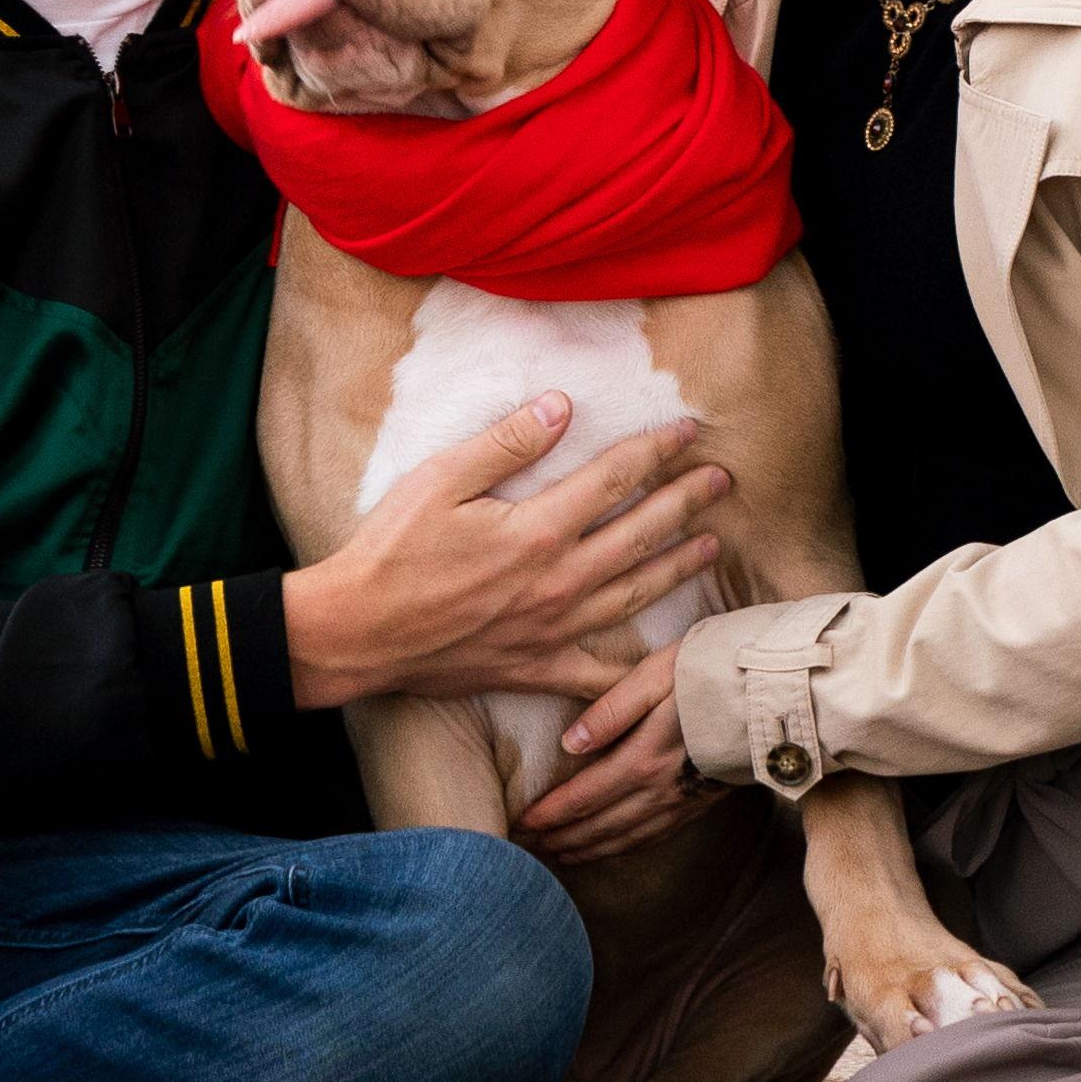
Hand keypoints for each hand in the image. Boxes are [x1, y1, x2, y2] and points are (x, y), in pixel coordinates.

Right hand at [282, 396, 727, 709]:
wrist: (356, 632)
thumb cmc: (391, 550)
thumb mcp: (441, 479)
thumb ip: (507, 444)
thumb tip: (563, 407)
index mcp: (538, 529)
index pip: (615, 478)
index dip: (656, 449)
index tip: (689, 429)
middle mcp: (557, 582)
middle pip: (639, 534)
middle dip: (686, 502)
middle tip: (724, 480)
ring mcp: (552, 630)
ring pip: (633, 595)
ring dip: (677, 567)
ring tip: (711, 546)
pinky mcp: (536, 668)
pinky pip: (600, 675)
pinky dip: (639, 672)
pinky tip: (668, 663)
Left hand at [515, 644, 711, 865]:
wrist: (781, 693)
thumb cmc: (715, 670)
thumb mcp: (658, 672)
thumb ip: (612, 709)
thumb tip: (569, 743)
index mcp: (644, 758)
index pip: (584, 795)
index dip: (550, 814)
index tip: (520, 824)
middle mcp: (660, 790)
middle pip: (599, 825)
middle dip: (559, 838)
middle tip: (524, 849)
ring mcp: (682, 802)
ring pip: (624, 838)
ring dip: (587, 850)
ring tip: (557, 855)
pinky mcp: (700, 804)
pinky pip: (651, 837)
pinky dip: (622, 848)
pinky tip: (609, 848)